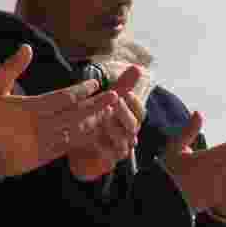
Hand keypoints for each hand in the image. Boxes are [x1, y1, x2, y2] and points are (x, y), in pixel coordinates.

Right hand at [0, 45, 120, 177]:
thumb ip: (10, 68)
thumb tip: (27, 47)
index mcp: (28, 110)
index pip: (64, 98)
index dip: (82, 90)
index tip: (94, 83)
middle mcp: (39, 129)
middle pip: (76, 115)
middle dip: (96, 105)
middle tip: (114, 96)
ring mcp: (42, 145)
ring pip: (75, 132)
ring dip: (93, 121)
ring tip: (108, 111)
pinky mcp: (43, 158)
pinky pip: (68, 146)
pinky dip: (82, 136)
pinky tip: (92, 128)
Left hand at [68, 66, 143, 180]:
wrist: (85, 144)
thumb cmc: (101, 118)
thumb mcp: (110, 100)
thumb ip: (124, 85)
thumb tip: (137, 67)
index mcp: (133, 119)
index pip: (140, 111)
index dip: (134, 102)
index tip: (124, 93)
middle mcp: (130, 134)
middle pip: (134, 125)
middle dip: (124, 112)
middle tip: (114, 101)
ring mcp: (121, 148)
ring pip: (124, 141)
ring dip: (113, 128)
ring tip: (103, 116)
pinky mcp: (110, 160)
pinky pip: (109, 155)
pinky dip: (102, 145)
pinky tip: (94, 136)